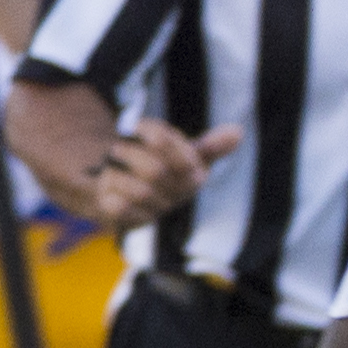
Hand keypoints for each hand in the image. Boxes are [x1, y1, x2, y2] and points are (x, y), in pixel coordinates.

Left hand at [82, 119, 244, 230]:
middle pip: (156, 173)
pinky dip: (109, 192)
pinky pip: (118, 208)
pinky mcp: (131, 222)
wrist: (124, 192)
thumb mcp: (181, 150)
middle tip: (117, 146)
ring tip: (112, 163)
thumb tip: (238, 132)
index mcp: (194, 175)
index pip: (181, 158)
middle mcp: (178, 196)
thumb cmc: (157, 166)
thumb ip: (208, 145)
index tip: (137, 125)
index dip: (156, 137)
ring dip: (118, 172)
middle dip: (132, 154)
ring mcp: (155, 211)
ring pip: (138, 191)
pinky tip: (109, 186)